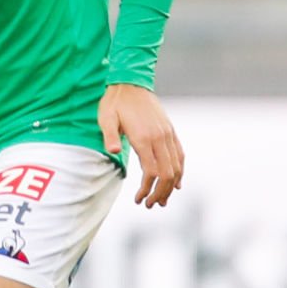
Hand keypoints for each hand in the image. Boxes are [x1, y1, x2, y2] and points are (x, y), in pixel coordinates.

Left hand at [99, 83, 183, 207]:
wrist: (131, 82)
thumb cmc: (115, 103)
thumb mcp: (106, 119)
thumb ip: (110, 137)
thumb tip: (114, 152)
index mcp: (144, 137)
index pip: (152, 172)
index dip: (147, 190)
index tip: (138, 200)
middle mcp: (159, 137)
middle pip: (167, 173)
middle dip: (160, 193)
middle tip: (149, 205)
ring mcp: (167, 134)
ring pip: (176, 166)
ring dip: (170, 186)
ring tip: (161, 199)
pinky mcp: (170, 130)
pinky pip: (180, 155)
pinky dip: (179, 171)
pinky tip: (175, 182)